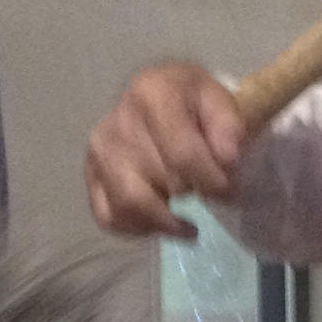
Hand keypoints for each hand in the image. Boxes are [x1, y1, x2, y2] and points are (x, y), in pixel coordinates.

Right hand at [86, 64, 247, 240]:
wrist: (163, 99)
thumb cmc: (195, 103)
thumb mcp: (221, 100)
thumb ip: (230, 128)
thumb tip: (227, 160)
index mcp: (151, 93)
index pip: (182, 154)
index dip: (212, 182)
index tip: (230, 192)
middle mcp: (117, 121)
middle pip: (163, 181)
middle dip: (193, 194)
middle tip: (208, 191)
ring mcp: (99, 152)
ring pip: (130, 204)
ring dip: (165, 218)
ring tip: (184, 218)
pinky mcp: (91, 178)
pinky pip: (110, 218)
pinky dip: (138, 228)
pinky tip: (160, 220)